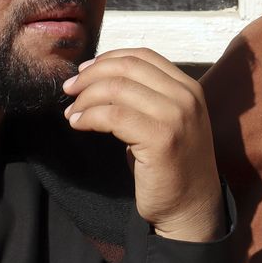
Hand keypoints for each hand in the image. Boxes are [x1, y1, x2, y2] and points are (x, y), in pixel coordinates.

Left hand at [62, 48, 223, 241]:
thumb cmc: (172, 166)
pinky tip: (79, 125)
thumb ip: (146, 97)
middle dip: (91, 75)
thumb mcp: (167, 121)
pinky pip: (113, 115)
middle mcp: (186, 97)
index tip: (84, 72)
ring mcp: (176, 116)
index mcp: (189, 88)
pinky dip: (89, 116)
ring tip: (72, 113)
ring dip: (86, 98)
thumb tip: (100, 78)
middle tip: (69, 90)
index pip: (143, 56)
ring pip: (117, 88)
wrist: (191, 207)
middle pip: (128, 68)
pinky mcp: (161, 138)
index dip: (108, 58)